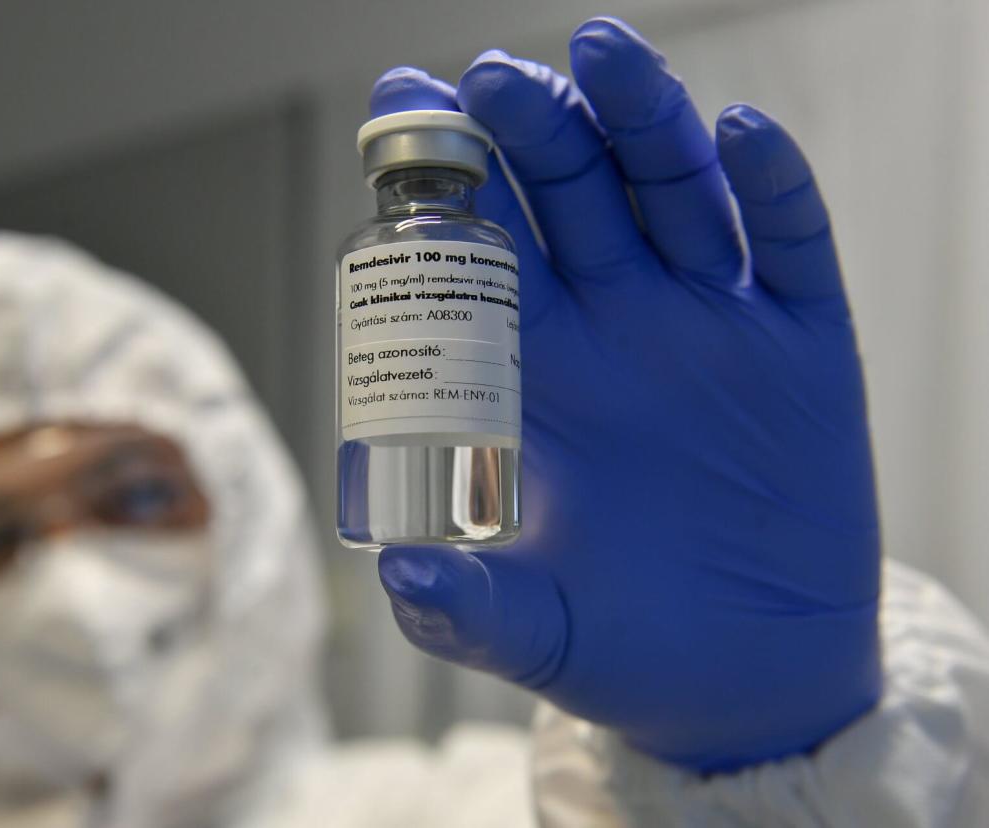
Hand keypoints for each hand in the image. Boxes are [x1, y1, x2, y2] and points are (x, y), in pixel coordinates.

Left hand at [374, 17, 880, 771]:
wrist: (747, 678)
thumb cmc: (622, 644)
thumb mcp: (532, 633)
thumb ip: (464, 608)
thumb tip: (400, 576)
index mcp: (537, 374)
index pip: (481, 248)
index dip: (444, 179)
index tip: (401, 105)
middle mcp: (620, 327)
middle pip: (571, 194)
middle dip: (533, 128)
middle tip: (489, 78)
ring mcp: (713, 326)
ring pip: (674, 193)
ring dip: (641, 119)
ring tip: (602, 52)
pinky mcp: (803, 348)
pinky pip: (792, 246)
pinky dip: (771, 186)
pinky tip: (739, 133)